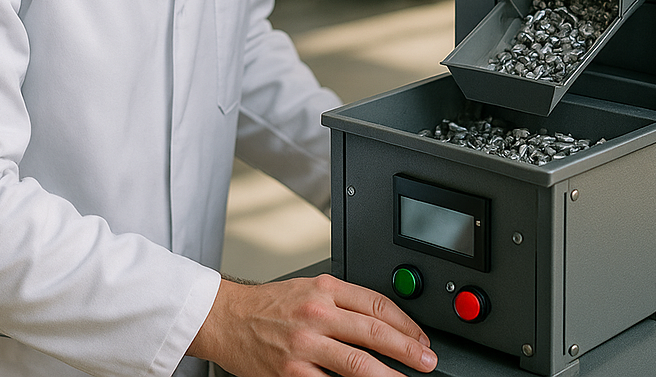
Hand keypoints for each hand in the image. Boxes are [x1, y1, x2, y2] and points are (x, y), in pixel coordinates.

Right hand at [187, 274, 437, 376]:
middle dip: (408, 350)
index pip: (377, 304)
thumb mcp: (308, 287)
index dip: (406, 323)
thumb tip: (381, 320)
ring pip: (358, 364)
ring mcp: (305, 345)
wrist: (227, 317)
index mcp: (325, 288)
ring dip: (389, 376)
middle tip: (428, 361)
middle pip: (374, 332)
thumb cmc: (268, 304)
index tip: (421, 338)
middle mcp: (317, 313)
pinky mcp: (292, 373)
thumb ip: (342, 300)